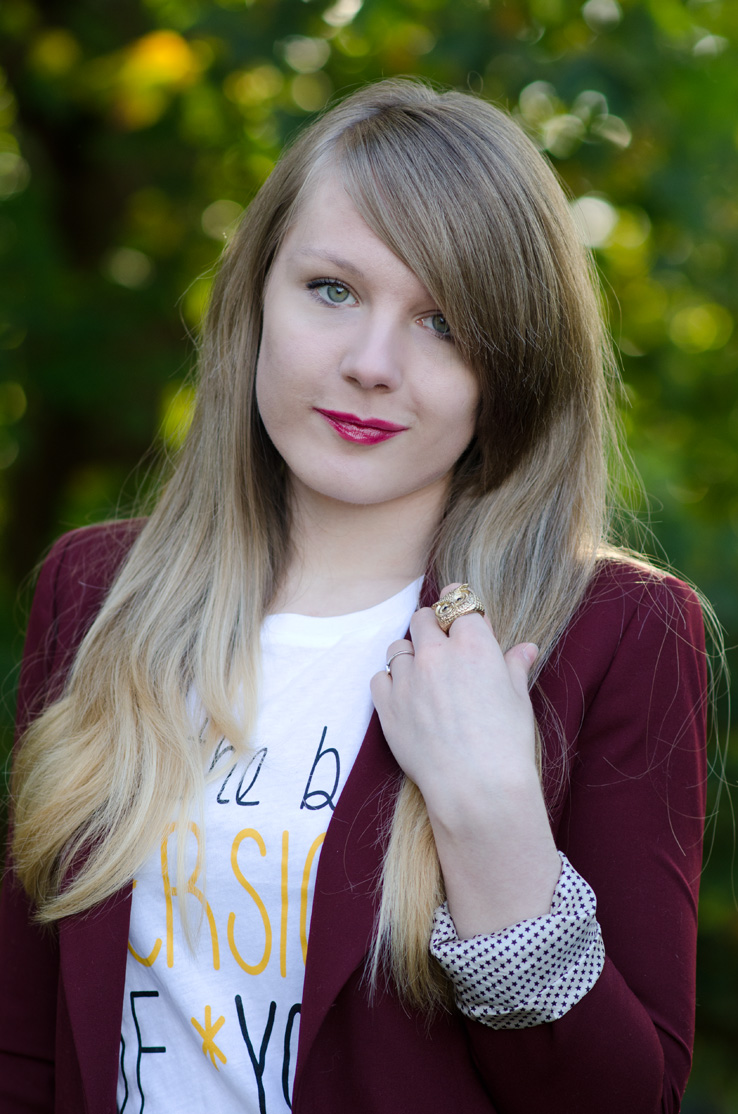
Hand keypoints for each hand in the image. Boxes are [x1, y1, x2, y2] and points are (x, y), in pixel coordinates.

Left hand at [370, 583, 560, 934]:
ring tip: (423, 678)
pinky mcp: (386, 704)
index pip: (460, 604)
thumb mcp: (518, 700)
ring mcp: (407, 678)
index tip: (460, 618)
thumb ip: (514, 667)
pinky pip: (379, 678)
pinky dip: (390, 683)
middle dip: (432, 628)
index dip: (461, 610)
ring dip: (409, 656)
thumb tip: (525, 649)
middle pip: (423, 619)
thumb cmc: (506, 743)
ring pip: (398, 648)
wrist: (477, 787)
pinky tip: (406, 698)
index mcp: (473, 644)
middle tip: (441, 649)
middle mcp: (436, 653)